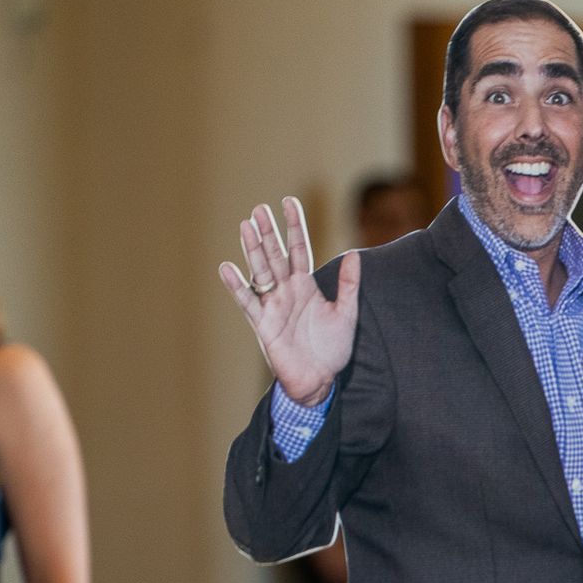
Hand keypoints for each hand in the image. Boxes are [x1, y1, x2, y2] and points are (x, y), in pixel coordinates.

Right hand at [219, 198, 358, 407]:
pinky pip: (248, 301)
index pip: (299, 249)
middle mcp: (286, 291)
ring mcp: (273, 305)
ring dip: (253, 249)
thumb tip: (354, 253)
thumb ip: (349, 284)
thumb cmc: (332, 349)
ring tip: (246, 226)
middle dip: (269, 233)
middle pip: (276, 255)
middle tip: (260, 209)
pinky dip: (237, 285)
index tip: (288, 202)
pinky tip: (227, 267)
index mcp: (306, 286)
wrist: (321, 380)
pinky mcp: (263, 323)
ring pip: (261, 271)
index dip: (294, 226)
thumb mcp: (346, 313)